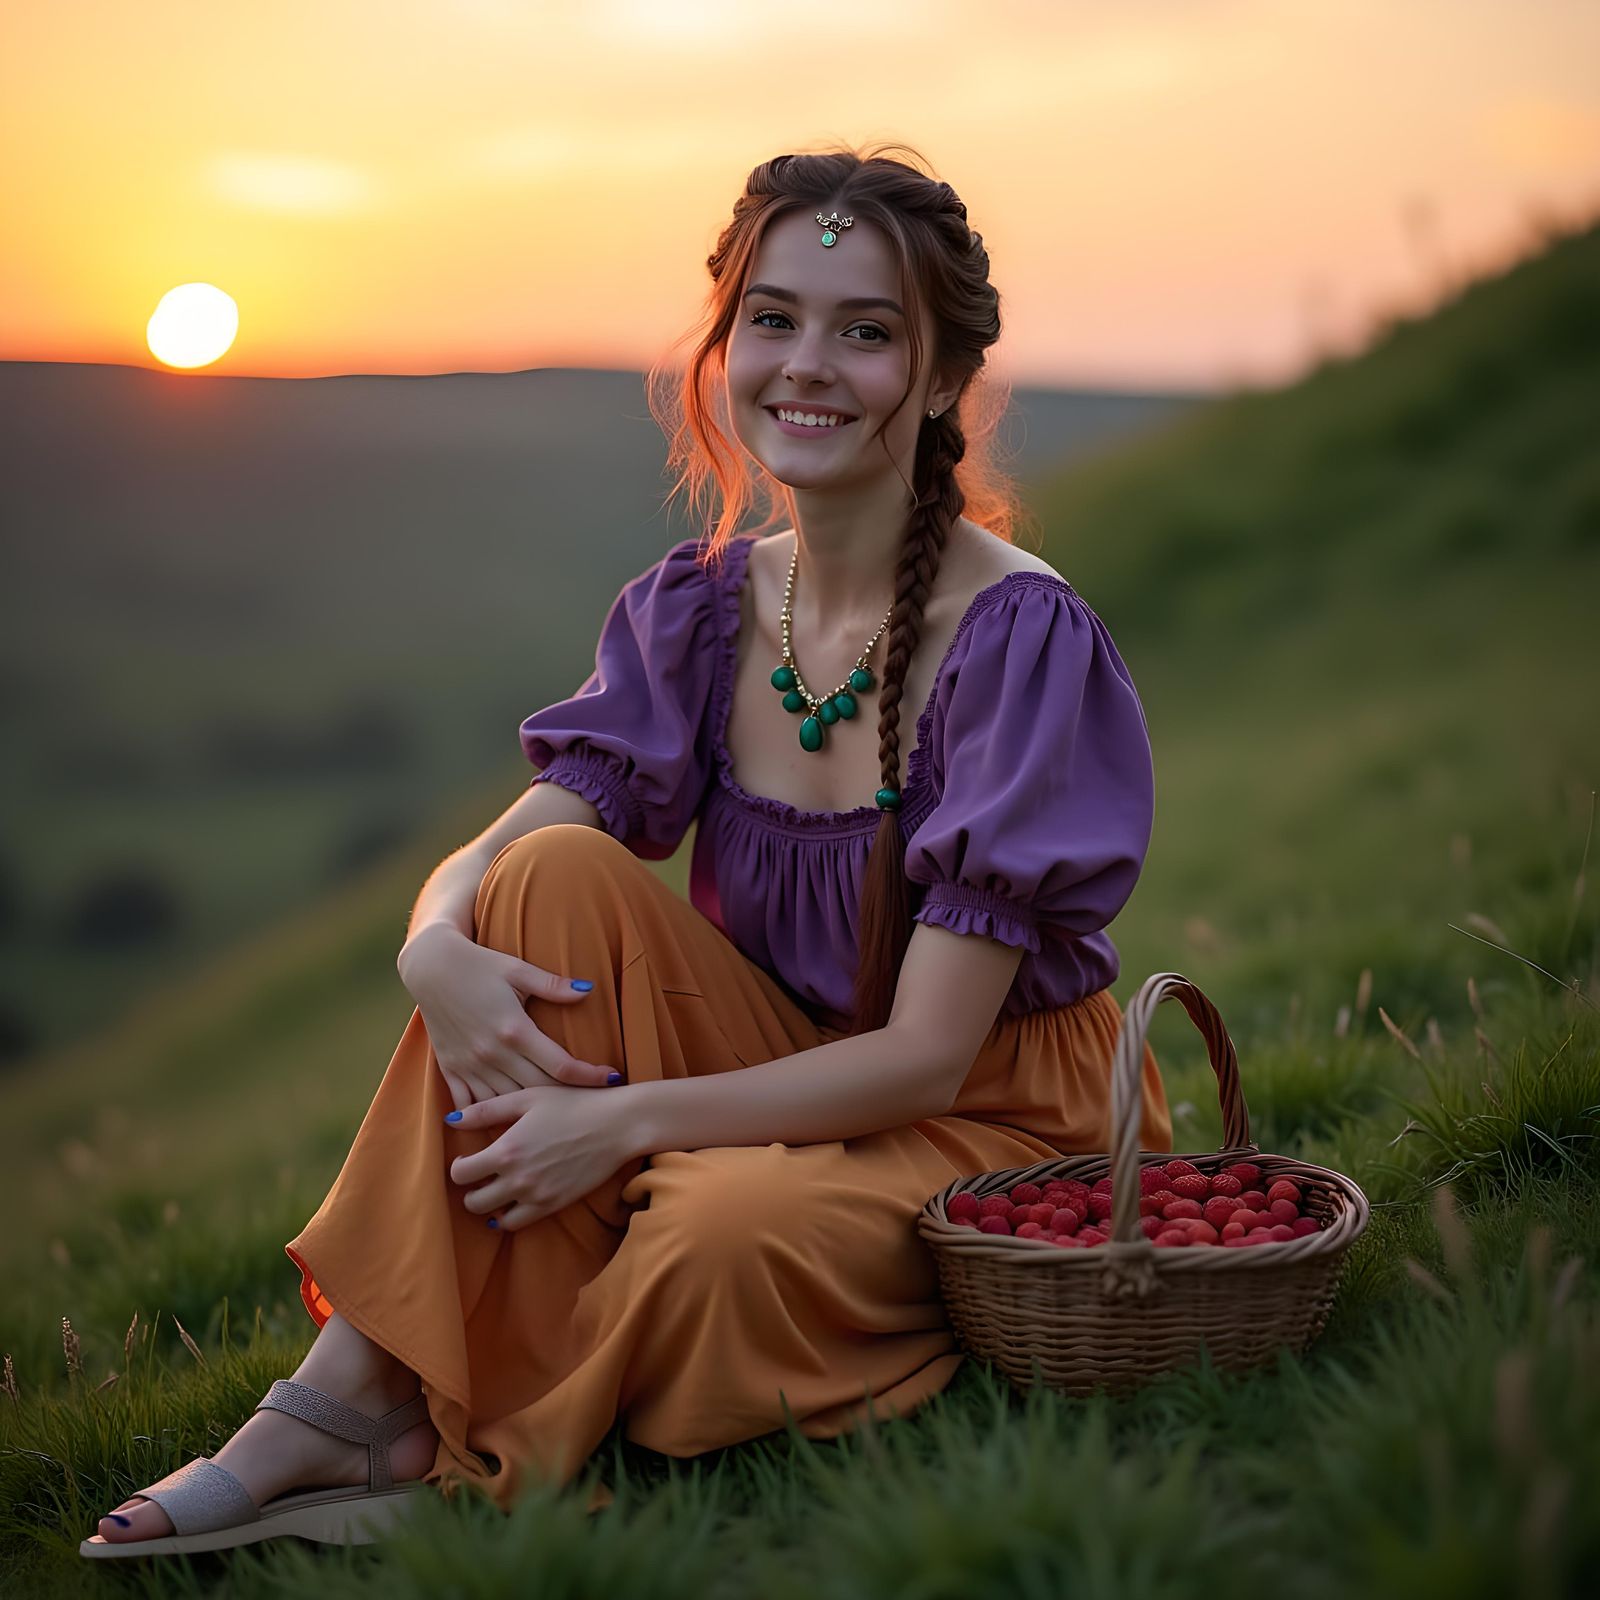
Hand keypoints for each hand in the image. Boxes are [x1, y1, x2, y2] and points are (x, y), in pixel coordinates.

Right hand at [397, 925, 619, 1110]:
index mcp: (514, 1029)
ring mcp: (470, 1065)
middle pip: (539, 1091)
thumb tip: (588, 989)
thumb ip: (553, 985)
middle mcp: (493, 1053)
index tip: (613, 1078)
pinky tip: (510, 1126)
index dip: (590, 1076)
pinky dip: (490, 1119)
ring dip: (533, 1114)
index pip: (561, 1065)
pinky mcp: (451, 1070)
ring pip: (507, 1104)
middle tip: (595, 1104)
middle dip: (569, 1099)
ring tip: (561, 1120)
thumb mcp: (517, 969)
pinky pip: (472, 1106)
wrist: (430, 967)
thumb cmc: (479, 964)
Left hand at [444, 1083, 637, 1230]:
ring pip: (493, 1216)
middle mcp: (517, 1178)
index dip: (459, 1165)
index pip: (460, 1173)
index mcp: (506, 1150)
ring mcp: (536, 1196)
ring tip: (495, 1189)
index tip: (468, 1158)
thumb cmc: (573, 1104)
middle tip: (480, 1176)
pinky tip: (512, 1200)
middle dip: (470, 1189)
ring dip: (488, 1205)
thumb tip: (451, 1119)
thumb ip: (486, 1110)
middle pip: (473, 1201)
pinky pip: (517, 1223)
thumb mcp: (527, 1098)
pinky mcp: (553, 1205)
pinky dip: (508, 1216)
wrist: (617, 1125)